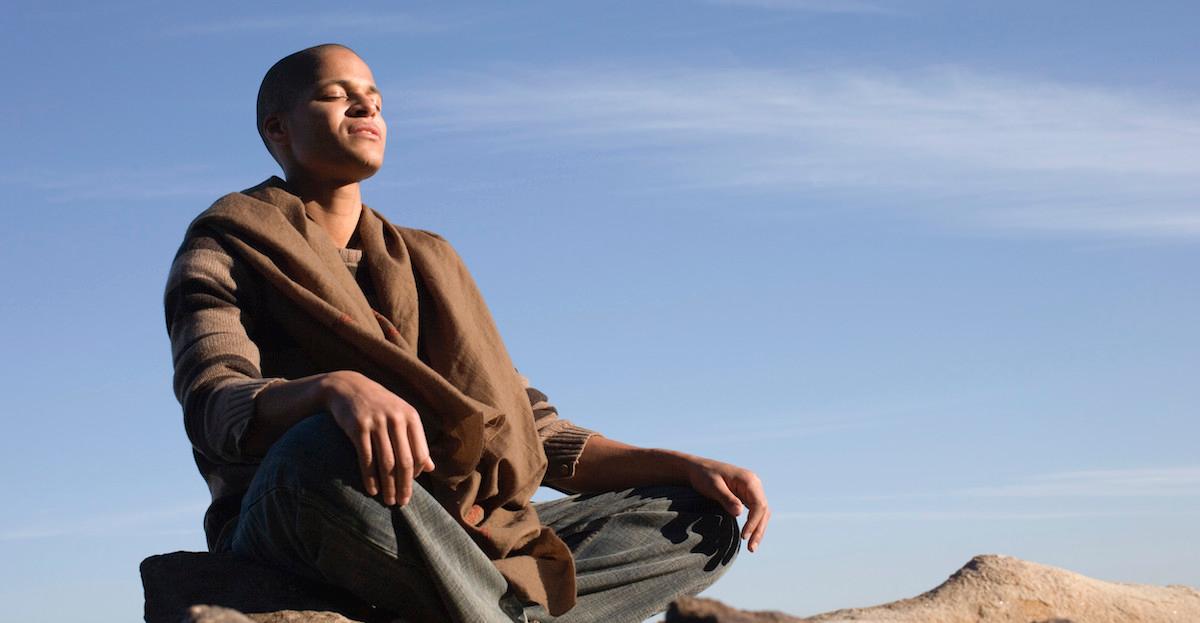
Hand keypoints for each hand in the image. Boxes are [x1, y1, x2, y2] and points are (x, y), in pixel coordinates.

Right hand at [322, 371, 434, 505]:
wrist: (348, 388)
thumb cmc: (379, 406)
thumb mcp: (401, 418)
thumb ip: (415, 441)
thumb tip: (430, 468)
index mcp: (411, 417)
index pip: (420, 453)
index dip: (416, 474)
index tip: (411, 487)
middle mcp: (396, 419)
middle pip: (404, 461)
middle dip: (404, 485)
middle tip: (402, 502)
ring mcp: (377, 422)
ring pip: (386, 463)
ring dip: (388, 486)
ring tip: (388, 500)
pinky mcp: (358, 427)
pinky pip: (366, 459)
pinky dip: (370, 478)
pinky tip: (372, 490)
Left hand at [684, 457, 769, 551]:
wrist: (697, 469)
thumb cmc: (704, 476)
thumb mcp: (713, 486)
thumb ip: (726, 498)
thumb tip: (740, 513)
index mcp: (749, 480)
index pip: (759, 505)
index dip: (754, 522)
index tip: (744, 536)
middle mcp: (754, 484)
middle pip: (763, 510)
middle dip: (758, 530)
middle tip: (751, 549)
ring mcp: (751, 490)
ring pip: (762, 513)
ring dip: (758, 530)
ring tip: (751, 548)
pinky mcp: (746, 496)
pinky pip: (755, 512)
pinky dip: (754, 524)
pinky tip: (749, 536)